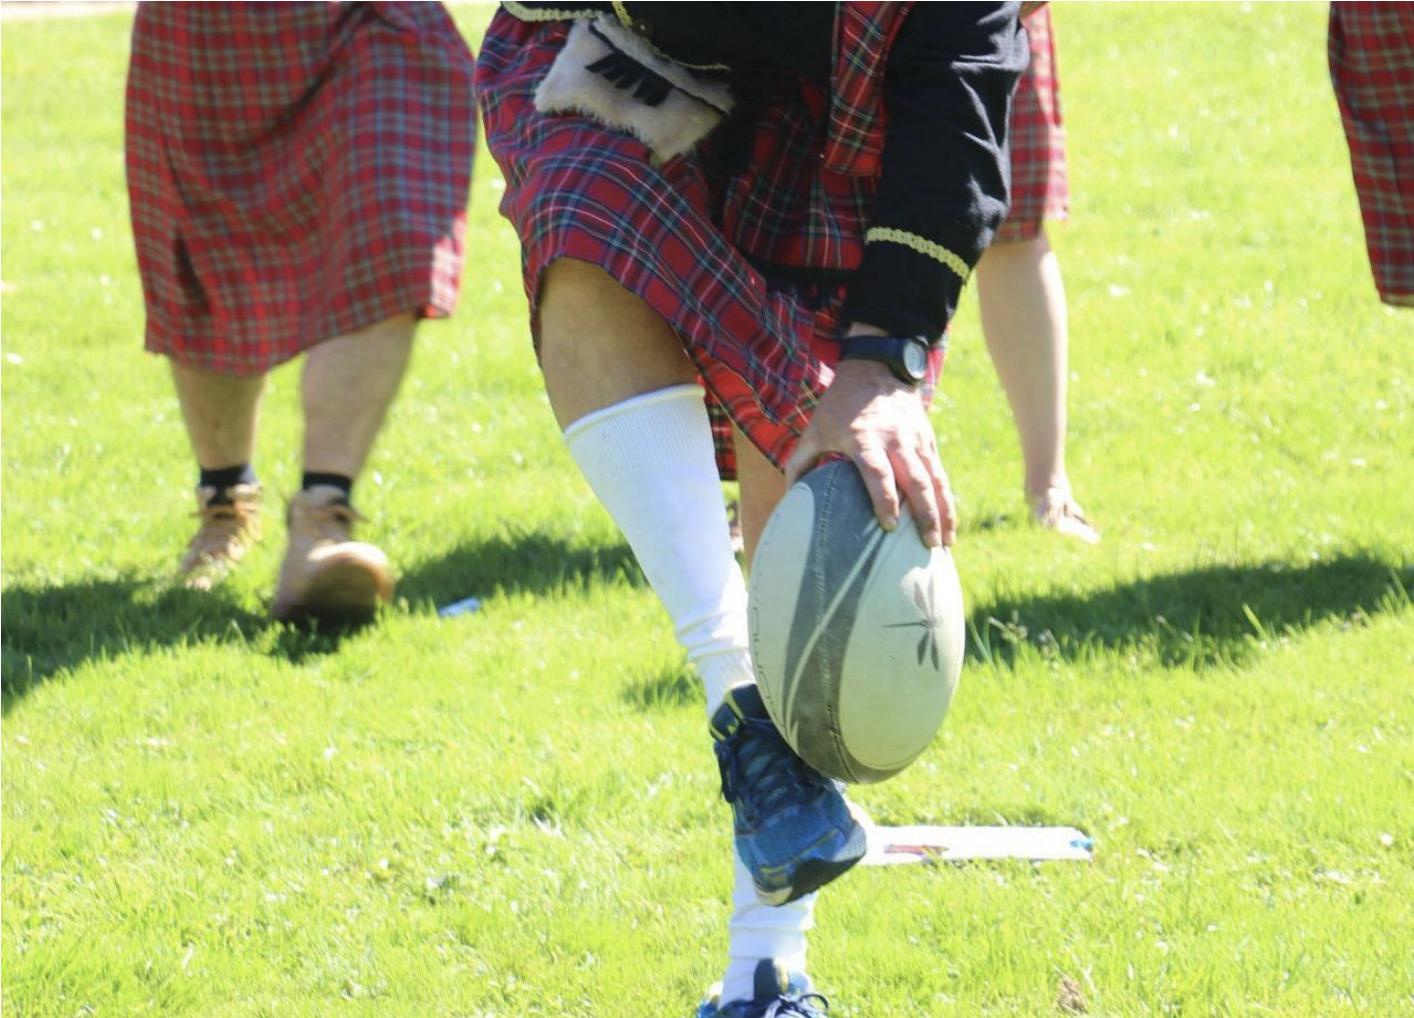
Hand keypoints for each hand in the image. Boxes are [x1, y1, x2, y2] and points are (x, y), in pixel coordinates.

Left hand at [784, 358, 956, 546]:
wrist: (877, 368)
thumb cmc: (839, 405)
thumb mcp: (815, 428)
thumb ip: (800, 463)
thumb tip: (788, 499)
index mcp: (865, 438)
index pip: (879, 472)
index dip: (885, 498)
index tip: (890, 525)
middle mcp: (896, 440)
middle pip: (916, 480)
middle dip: (925, 514)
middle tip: (927, 545)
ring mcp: (916, 440)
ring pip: (935, 479)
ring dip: (944, 512)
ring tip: (945, 543)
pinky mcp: (928, 440)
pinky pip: (940, 473)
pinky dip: (946, 499)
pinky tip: (948, 524)